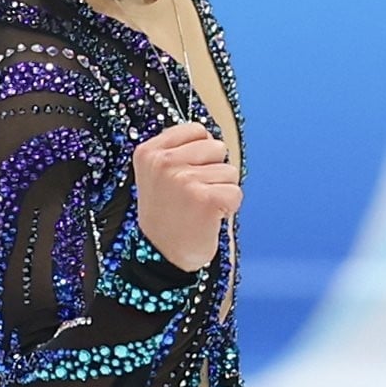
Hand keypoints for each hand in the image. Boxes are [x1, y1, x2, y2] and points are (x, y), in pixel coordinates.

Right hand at [131, 121, 240, 269]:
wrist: (162, 255)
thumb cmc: (166, 215)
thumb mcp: (157, 175)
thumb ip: (179, 151)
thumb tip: (212, 137)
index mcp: (149, 152)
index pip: (197, 131)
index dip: (201, 154)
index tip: (187, 176)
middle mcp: (164, 163)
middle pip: (217, 148)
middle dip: (214, 171)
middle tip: (194, 195)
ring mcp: (184, 180)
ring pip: (230, 171)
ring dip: (220, 191)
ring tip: (199, 208)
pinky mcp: (205, 199)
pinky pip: (236, 192)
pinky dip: (229, 208)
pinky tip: (209, 218)